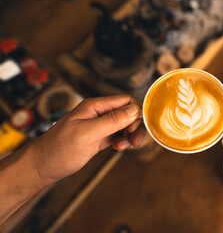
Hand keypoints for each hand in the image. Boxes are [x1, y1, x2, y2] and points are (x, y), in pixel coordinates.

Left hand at [29, 95, 145, 184]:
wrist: (43, 166)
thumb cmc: (59, 149)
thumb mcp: (87, 134)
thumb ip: (112, 121)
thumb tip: (134, 110)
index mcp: (95, 106)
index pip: (126, 101)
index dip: (135, 114)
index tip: (133, 130)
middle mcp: (99, 112)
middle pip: (128, 113)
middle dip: (135, 127)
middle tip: (134, 142)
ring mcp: (99, 124)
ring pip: (125, 124)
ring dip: (129, 135)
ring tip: (122, 147)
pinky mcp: (99, 136)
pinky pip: (118, 134)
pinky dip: (122, 141)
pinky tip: (117, 148)